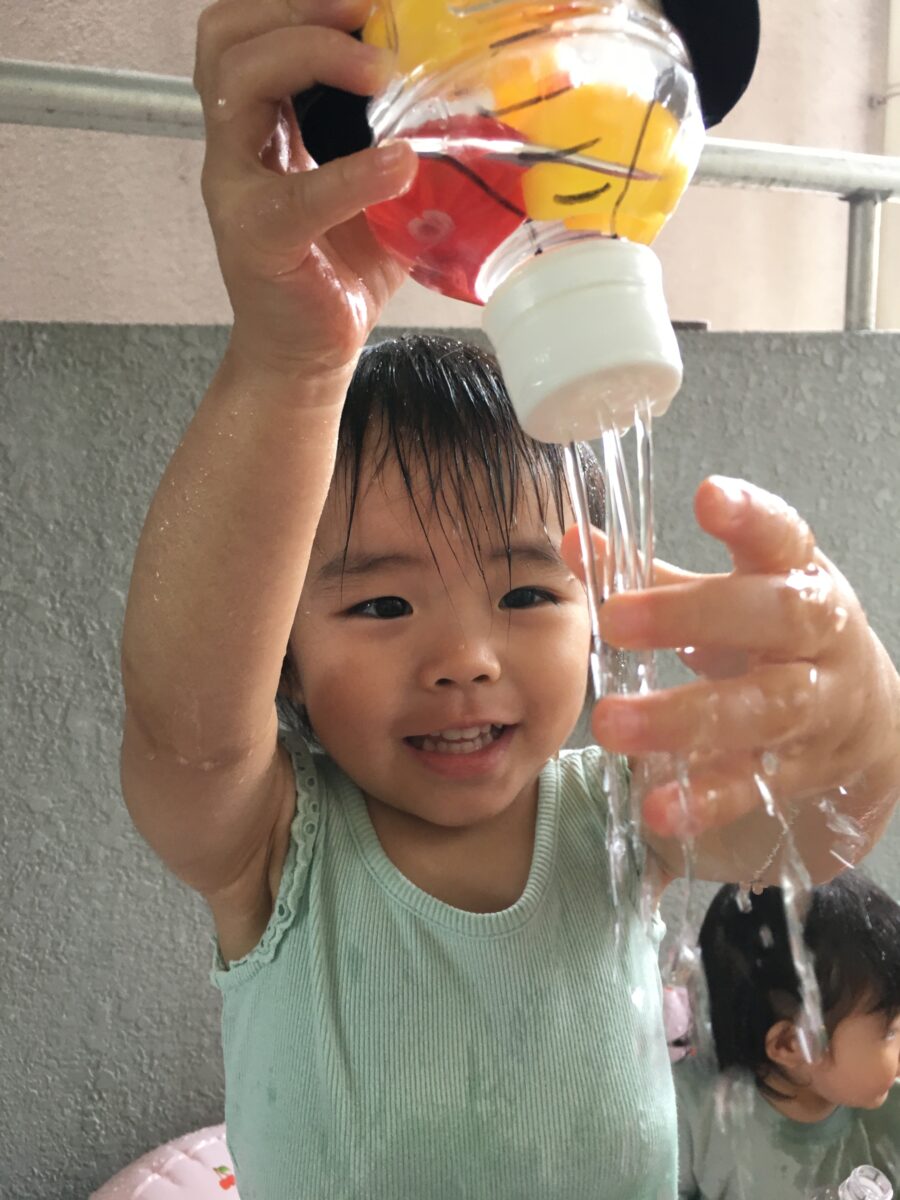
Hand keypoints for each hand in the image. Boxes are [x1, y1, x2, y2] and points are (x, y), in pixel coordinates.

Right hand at [194, 0, 417, 383]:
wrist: (308, 354)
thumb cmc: (338, 274)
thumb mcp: (383, 196)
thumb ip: (411, 148)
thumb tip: (485, 115)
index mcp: (263, 125)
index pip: (250, 31)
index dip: (297, 2)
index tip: (370, 3)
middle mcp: (238, 146)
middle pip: (226, 37)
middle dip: (298, 10)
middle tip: (369, 15)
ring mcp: (238, 189)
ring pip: (235, 83)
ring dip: (308, 56)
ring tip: (376, 73)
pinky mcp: (256, 238)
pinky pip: (298, 191)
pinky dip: (354, 173)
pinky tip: (399, 166)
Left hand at [561, 476, 899, 840]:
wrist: (862, 722)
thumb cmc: (776, 639)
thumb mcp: (730, 596)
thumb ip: (653, 575)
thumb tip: (573, 539)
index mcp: (799, 577)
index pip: (783, 537)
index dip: (751, 517)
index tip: (707, 495)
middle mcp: (820, 637)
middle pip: (774, 617)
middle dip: (692, 616)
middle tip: (613, 622)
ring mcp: (820, 707)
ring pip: (764, 710)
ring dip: (684, 717)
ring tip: (612, 725)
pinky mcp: (806, 770)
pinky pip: (757, 784)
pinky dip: (708, 798)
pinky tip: (659, 807)